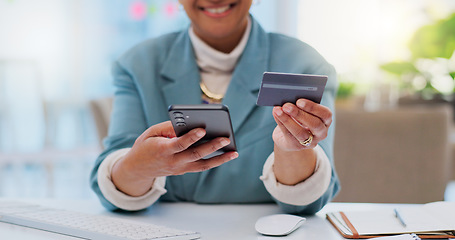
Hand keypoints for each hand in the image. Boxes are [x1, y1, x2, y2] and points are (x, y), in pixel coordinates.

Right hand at [111, 121, 238, 195]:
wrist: (138, 169)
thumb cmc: (146, 146)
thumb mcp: (151, 132)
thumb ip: (168, 127)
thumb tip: (188, 124)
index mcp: (163, 150)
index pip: (180, 144)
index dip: (191, 137)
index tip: (202, 129)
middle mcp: (173, 162)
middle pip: (195, 155)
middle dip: (212, 146)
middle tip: (226, 138)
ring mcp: (180, 169)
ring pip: (203, 165)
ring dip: (220, 159)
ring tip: (234, 152)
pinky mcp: (184, 171)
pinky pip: (202, 166)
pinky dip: (215, 161)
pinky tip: (227, 154)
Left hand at [272, 99, 331, 151]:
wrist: (289, 137)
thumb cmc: (298, 119)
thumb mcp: (303, 111)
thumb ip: (300, 105)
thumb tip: (289, 98)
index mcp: (326, 121)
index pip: (325, 114)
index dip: (313, 107)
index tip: (299, 101)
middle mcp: (321, 133)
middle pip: (314, 124)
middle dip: (299, 114)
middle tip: (286, 106)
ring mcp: (310, 141)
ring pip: (300, 132)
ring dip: (287, 120)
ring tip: (278, 110)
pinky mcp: (297, 146)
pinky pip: (289, 135)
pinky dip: (281, 123)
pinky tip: (276, 114)